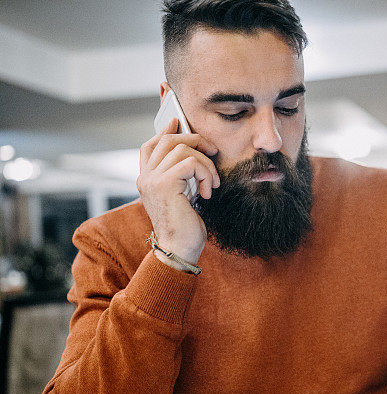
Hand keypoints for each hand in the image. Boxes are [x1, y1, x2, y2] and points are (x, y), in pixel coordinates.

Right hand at [137, 118, 219, 265]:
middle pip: (167, 140)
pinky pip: (190, 162)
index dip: (165, 131)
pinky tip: (208, 191)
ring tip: (211, 183)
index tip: (179, 122)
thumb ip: (181, 175)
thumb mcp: (183, 195)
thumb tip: (193, 152)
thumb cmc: (185, 226)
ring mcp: (151, 179)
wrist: (180, 249)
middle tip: (213, 151)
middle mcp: (145, 177)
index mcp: (146, 179)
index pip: (150, 145)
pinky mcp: (164, 184)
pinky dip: (205, 173)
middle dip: (195, 140)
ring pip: (182, 149)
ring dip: (206, 164)